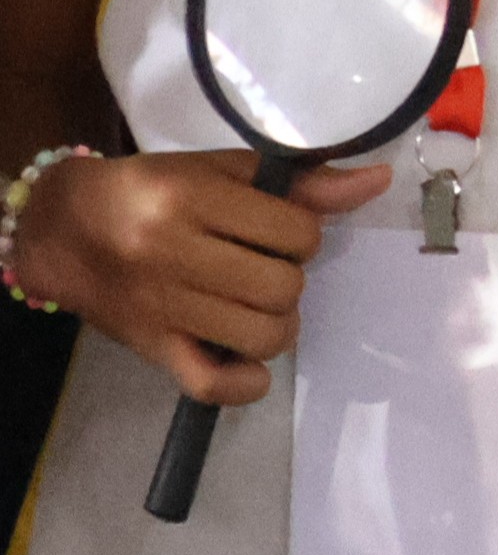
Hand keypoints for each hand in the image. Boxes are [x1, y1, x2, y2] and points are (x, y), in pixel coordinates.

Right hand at [13, 149, 395, 405]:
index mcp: (195, 199)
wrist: (62, 229)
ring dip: (278, 325)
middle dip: (290, 278)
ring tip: (259, 307)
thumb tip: (378, 182)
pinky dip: (245, 382)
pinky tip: (248, 362)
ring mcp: (162, 308)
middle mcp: (175, 254)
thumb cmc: (154, 191)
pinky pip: (210, 385)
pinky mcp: (151, 348)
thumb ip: (302, 181)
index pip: (296, 232)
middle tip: (267, 269)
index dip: (304, 233)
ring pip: (260, 336)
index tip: (282, 232)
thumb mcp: (222, 169)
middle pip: (282, 287)